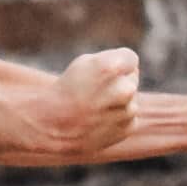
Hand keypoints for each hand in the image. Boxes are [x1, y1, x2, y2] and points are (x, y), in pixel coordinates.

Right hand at [22, 49, 147, 162]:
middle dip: (118, 81)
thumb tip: (133, 71)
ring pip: (131, 98)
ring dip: (118, 100)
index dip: (116, 63)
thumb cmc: (68, 90)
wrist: (53, 126)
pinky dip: (117, 117)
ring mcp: (129, 110)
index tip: (102, 71)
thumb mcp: (85, 63)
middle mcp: (124, 89)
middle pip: (132, 77)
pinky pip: (129, 116)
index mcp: (112, 67)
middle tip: (94, 91)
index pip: (131, 58)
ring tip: (94, 107)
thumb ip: (112, 61)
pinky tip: (98, 119)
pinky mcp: (129, 127)